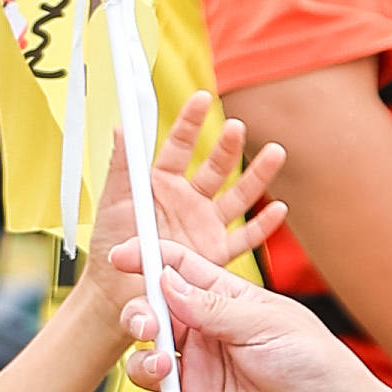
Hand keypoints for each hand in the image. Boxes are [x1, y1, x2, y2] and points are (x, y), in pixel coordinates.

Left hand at [77, 94, 288, 342]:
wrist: (117, 294)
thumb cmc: (112, 247)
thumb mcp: (112, 202)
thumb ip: (120, 165)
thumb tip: (121, 126)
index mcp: (163, 184)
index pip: (180, 147)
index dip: (190, 122)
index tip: (202, 97)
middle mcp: (189, 201)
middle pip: (215, 168)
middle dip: (228, 147)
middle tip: (237, 127)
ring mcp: (206, 226)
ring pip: (238, 196)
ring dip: (256, 176)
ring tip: (275, 153)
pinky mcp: (216, 254)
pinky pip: (244, 238)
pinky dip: (263, 226)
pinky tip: (278, 209)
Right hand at [120, 242, 358, 391]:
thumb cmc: (314, 365)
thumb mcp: (267, 322)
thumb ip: (213, 306)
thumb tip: (166, 281)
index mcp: (225, 305)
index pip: (178, 274)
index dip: (149, 261)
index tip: (122, 257)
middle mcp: (205, 340)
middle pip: (152, 318)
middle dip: (138, 315)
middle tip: (146, 323)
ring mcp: (198, 380)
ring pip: (146, 363)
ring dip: (145, 361)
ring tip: (165, 364)